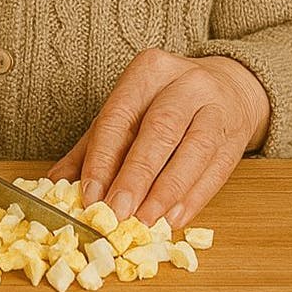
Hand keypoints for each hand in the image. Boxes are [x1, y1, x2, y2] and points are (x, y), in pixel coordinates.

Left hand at [48, 49, 269, 227]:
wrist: (229, 87)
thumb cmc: (167, 102)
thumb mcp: (128, 110)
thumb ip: (93, 145)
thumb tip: (56, 182)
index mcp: (150, 70)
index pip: (121, 114)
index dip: (104, 158)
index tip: (91, 195)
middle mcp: (186, 82)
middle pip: (160, 129)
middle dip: (137, 176)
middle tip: (118, 213)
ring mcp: (216, 106)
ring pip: (193, 150)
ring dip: (167, 192)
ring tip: (146, 221)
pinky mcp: (235, 134)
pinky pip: (216, 169)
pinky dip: (194, 198)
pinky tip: (175, 218)